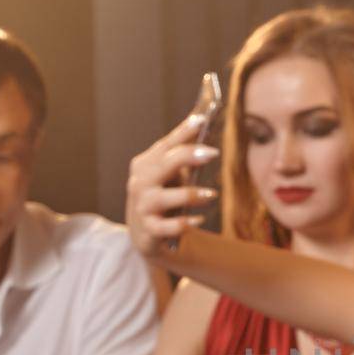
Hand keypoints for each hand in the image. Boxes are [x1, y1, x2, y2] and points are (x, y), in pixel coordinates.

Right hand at [124, 113, 218, 258]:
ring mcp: (143, 207)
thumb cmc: (161, 197)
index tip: (201, 120)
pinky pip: (166, 227)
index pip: (165, 145)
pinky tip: (199, 220)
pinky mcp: (149, 230)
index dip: (182, 132)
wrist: (144, 234)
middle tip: (213, 153)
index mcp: (145, 165)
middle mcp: (140, 183)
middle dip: (187, 156)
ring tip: (211, 195)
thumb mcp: (168, 175)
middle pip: (163, 164)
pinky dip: (184, 224)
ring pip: (164, 197)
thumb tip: (201, 125)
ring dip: (189, 195)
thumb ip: (181, 155)